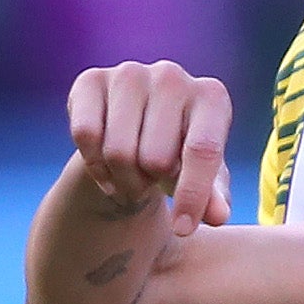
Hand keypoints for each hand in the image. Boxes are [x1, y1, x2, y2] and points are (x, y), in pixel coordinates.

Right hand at [60, 62, 234, 231]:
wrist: (138, 126)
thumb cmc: (180, 156)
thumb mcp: (203, 180)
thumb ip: (213, 198)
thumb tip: (217, 214)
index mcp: (212, 98)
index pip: (202, 151)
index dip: (192, 197)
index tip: (183, 230)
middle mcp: (173, 76)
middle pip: (155, 159)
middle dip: (151, 184)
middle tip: (151, 181)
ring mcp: (130, 73)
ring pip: (119, 152)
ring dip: (123, 180)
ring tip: (132, 175)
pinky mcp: (92, 79)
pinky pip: (85, 135)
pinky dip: (94, 165)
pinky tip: (106, 167)